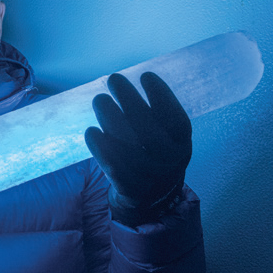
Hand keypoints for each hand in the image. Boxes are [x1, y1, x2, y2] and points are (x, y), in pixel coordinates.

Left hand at [84, 72, 191, 224]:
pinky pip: (113, 167)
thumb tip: (124, 85)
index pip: (176, 120)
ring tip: (100, 99)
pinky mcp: (128, 188)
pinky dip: (101, 148)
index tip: (146, 75)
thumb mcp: (166, 137)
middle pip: (149, 132)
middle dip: (130, 102)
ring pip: (129, 149)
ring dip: (112, 120)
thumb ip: (154, 116)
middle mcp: (169, 162)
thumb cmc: (154, 154)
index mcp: (182, 145)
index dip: (163, 97)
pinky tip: (91, 131)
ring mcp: (149, 177)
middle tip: (114, 78)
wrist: (152, 198)